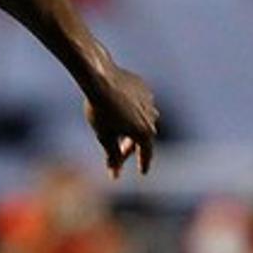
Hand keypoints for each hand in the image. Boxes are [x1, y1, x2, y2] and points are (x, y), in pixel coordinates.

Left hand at [84, 63, 158, 177]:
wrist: (99, 78)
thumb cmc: (100, 110)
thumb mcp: (104, 137)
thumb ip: (112, 156)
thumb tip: (115, 173)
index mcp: (144, 132)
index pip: (146, 153)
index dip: (143, 163)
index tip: (143, 172)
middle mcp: (152, 117)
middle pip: (144, 136)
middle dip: (132, 146)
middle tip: (122, 153)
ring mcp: (149, 100)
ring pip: (144, 118)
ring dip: (134, 127)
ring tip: (123, 130)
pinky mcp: (143, 87)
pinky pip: (141, 102)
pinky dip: (133, 109)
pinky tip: (122, 108)